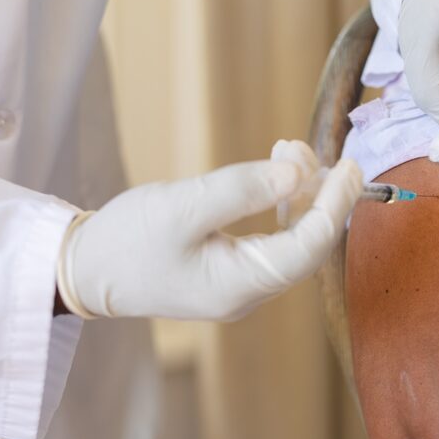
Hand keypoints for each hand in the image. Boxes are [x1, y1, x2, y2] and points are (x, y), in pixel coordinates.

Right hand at [56, 142, 362, 320]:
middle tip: (303, 146)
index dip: (336, 203)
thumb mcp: (182, 206)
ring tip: (287, 150)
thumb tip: (298, 173)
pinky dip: (281, 205)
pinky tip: (276, 175)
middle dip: (319, 193)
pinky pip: (274, 239)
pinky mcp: (233, 271)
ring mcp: (243, 284)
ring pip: (293, 239)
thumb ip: (243, 189)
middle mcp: (250, 292)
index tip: (353, 166)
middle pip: (308, 243)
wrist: (85, 270)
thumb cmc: (125, 240)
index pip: (310, 245)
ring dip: (300, 194)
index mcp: (241, 285)